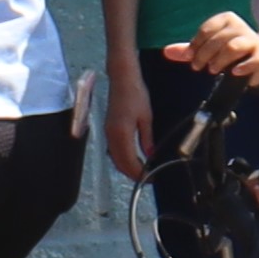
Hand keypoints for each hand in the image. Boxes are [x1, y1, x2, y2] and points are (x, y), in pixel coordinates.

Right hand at [102, 65, 154, 181]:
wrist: (122, 79)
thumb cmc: (136, 94)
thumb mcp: (146, 117)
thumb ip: (147, 139)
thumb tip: (150, 156)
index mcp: (121, 133)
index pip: (129, 162)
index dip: (139, 173)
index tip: (151, 178)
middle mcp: (111, 136)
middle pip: (119, 163)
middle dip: (132, 174)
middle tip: (148, 178)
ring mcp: (108, 133)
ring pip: (115, 158)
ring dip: (126, 168)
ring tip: (142, 171)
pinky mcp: (108, 129)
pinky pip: (113, 151)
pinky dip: (121, 159)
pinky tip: (131, 159)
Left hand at [172, 11, 258, 91]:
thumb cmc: (229, 51)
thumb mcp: (207, 48)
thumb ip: (189, 50)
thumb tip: (166, 51)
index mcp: (226, 20)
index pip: (207, 29)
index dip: (195, 44)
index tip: (190, 57)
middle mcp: (240, 27)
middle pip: (218, 39)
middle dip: (205, 55)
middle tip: (198, 66)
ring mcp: (252, 41)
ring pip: (233, 47)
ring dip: (219, 60)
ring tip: (213, 69)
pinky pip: (253, 60)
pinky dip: (242, 67)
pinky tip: (234, 72)